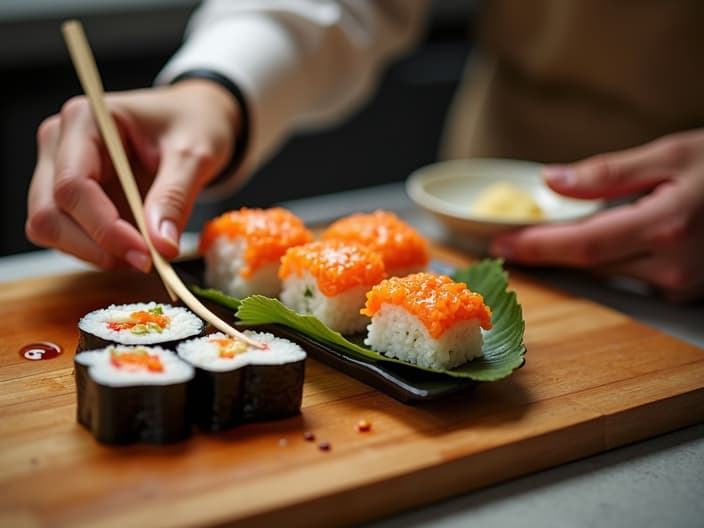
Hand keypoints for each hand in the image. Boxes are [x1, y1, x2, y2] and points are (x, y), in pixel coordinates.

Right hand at [26, 79, 240, 271]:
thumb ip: (175, 198)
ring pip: (50, 229)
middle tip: (145, 262)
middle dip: (95, 247)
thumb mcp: (194, 156)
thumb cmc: (194, 125)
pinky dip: (96, 250)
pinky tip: (131, 246)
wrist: (194, 119)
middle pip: (49, 212)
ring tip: (143, 254)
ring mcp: (57, 169)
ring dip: (93, 253)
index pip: (73, 185)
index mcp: (85, 120)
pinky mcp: (67, 195)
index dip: (105, 228)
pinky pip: (65, 235)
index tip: (145, 255)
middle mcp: (59, 143)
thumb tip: (162, 246)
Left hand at [490, 129, 703, 302]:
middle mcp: (674, 265)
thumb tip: (551, 181)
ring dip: (580, 254)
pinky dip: (611, 259)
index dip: (537, 246)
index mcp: (666, 226)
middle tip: (511, 239)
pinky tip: (606, 240)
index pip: (583, 244)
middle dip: (548, 251)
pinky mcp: (687, 291)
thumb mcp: (671, 154)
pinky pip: (632, 276)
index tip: (500, 244)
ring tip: (557, 233)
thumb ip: (607, 173)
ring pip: (609, 272)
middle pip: (590, 263)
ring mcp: (683, 284)